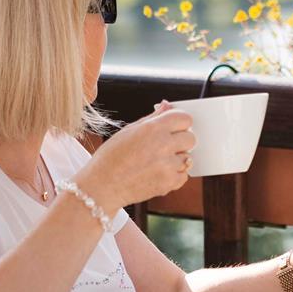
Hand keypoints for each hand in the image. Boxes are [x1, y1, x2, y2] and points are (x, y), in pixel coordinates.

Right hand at [75, 101, 195, 211]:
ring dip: (177, 159)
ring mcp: (167, 165)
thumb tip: (167, 105)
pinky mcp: (169, 183)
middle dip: (181, 141)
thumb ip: (152, 118)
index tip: (175, 128)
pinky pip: (184, 176)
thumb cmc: (111, 157)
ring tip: (157, 162)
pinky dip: (175, 175)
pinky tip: (158, 173)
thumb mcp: (128, 131)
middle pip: (191, 138)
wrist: (102, 186)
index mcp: (152, 128)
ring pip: (188, 158)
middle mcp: (162, 145)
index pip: (185, 118)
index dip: (180, 122)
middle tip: (166, 146)